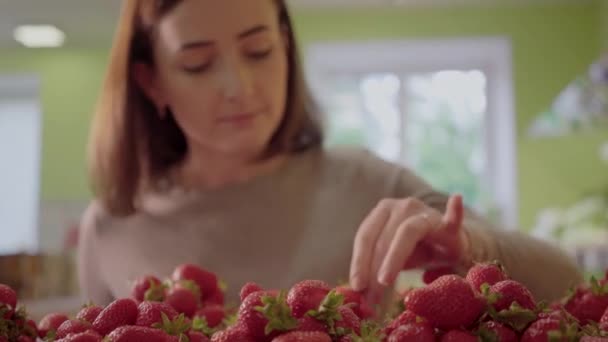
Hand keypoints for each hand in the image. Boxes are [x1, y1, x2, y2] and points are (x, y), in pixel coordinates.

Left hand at [349, 194, 469, 302]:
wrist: (448, 245)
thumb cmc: (415, 250)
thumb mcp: (391, 259)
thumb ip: (375, 270)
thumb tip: (358, 295)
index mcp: (383, 212)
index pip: (365, 236)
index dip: (359, 262)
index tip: (356, 286)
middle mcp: (402, 207)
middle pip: (383, 238)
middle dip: (374, 268)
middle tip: (370, 295)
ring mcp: (426, 213)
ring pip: (406, 232)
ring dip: (393, 258)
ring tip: (385, 280)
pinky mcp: (448, 224)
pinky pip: (452, 219)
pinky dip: (454, 211)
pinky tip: (456, 200)